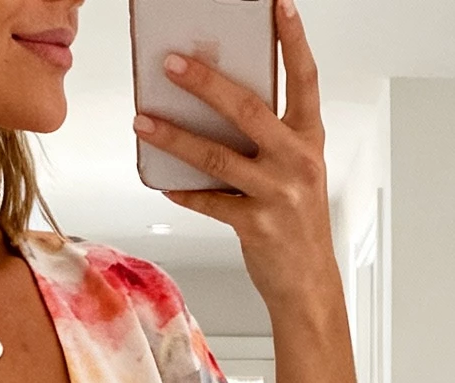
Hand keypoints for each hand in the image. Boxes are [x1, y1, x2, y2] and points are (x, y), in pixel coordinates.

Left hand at [135, 0, 334, 314]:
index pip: (304, 79)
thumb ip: (271, 137)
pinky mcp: (256, 226)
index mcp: (310, 140)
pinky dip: (184, 190)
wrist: (309, 284)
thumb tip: (221, 103)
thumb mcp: (298, 170)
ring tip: (144, 121)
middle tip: (171, 63)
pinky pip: (210, 202)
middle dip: (205, 83)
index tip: (278, 6)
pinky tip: (164, 179)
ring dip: (175, 137)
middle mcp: (297, 162)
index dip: (293, 40)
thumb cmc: (299, 223)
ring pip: (217, 156)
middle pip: (247, 110)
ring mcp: (277, 195)